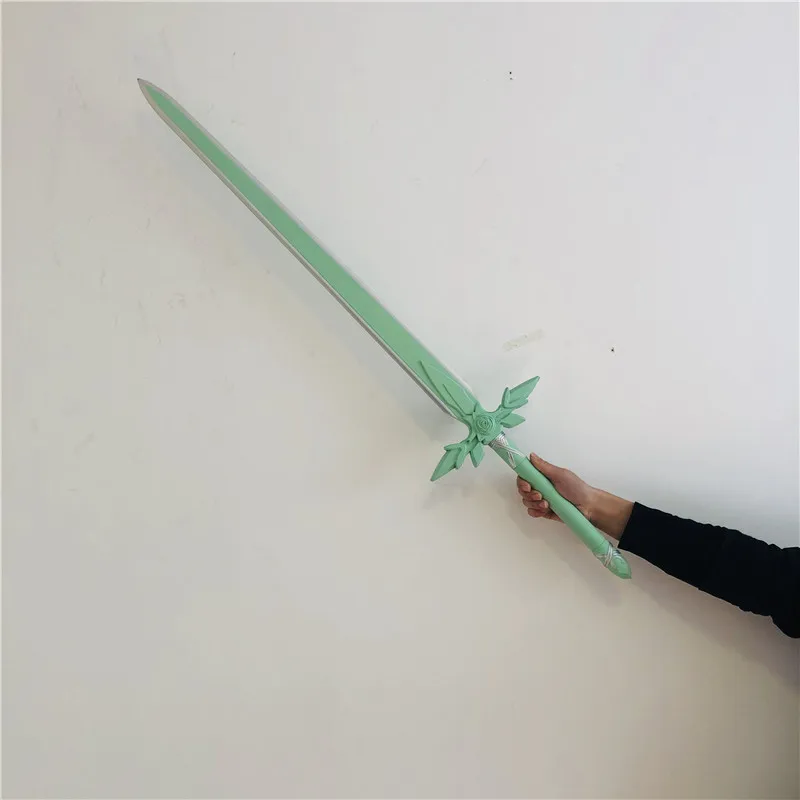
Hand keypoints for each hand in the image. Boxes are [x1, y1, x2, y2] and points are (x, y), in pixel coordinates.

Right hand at [516, 452, 632, 540]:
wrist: (588, 507)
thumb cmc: (577, 488)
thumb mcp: (561, 474)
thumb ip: (544, 466)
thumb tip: (531, 455)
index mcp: (542, 477)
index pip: (524, 477)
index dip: (522, 482)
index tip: (528, 485)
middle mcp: (540, 488)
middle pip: (522, 490)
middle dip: (528, 494)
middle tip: (540, 495)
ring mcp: (541, 500)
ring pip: (526, 502)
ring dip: (534, 503)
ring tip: (547, 504)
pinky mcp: (544, 512)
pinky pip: (532, 512)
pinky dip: (536, 512)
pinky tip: (545, 510)